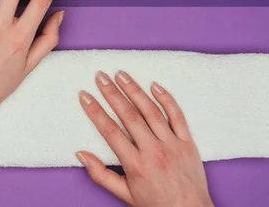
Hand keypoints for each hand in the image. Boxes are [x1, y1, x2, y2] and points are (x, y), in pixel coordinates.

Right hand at [76, 71, 212, 206]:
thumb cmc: (156, 205)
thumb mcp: (124, 194)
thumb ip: (100, 174)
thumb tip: (81, 154)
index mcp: (136, 165)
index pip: (110, 131)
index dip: (95, 111)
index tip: (85, 95)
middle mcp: (154, 151)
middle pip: (129, 116)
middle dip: (112, 93)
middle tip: (100, 76)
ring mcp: (172, 145)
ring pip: (151, 111)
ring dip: (134, 90)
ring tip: (121, 74)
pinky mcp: (188, 142)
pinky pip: (177, 116)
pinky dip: (167, 99)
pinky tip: (154, 85)